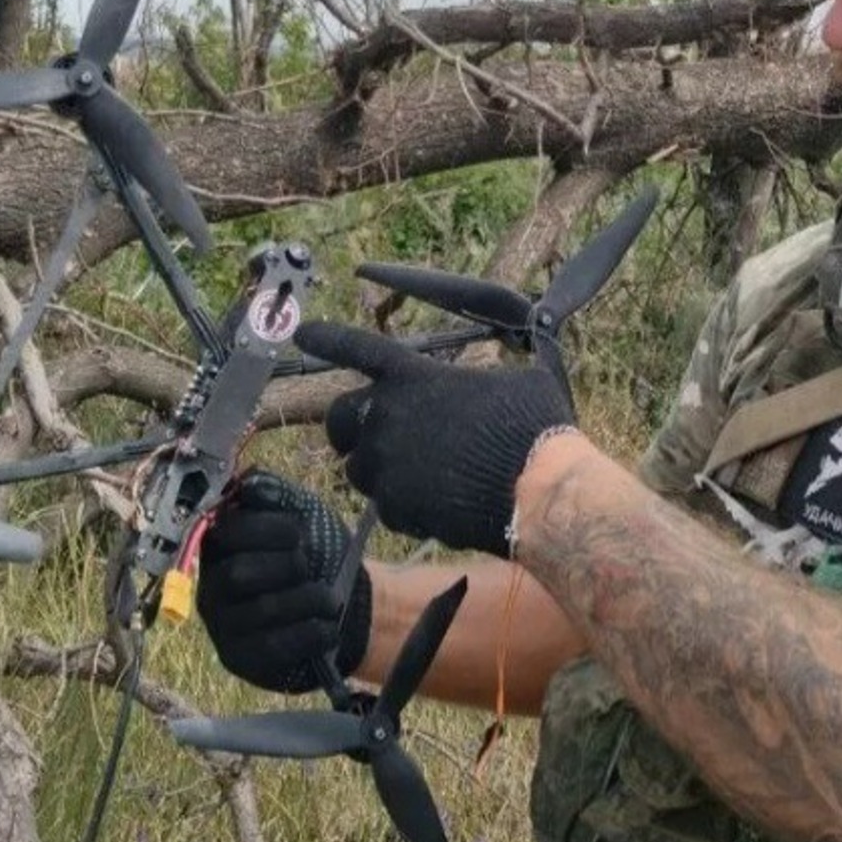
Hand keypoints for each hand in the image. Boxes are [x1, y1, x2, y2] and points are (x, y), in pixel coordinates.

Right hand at [196, 471, 369, 692]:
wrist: (348, 604)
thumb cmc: (318, 553)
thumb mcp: (302, 513)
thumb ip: (275, 493)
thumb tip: (247, 483)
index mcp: (221, 545)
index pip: (225, 533)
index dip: (267, 529)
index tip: (298, 532)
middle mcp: (211, 586)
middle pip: (236, 575)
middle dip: (286, 566)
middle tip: (309, 567)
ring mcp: (223, 626)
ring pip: (259, 612)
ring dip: (307, 600)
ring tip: (329, 599)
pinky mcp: (241, 659)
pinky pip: (274, 648)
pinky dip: (311, 632)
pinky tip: (328, 625)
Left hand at [293, 321, 575, 556]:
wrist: (538, 490)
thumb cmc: (536, 429)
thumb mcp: (518, 381)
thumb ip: (490, 377)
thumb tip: (502, 379)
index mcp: (415, 376)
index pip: (359, 347)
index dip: (328, 338)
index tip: (303, 332)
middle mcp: (389, 415)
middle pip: (340, 418)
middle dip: (351, 428)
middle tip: (375, 436)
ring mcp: (387, 463)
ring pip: (360, 469)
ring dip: (383, 471)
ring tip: (424, 476)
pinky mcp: (393, 506)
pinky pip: (386, 507)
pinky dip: (407, 508)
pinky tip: (441, 505)